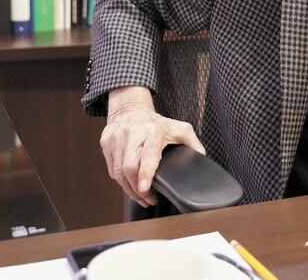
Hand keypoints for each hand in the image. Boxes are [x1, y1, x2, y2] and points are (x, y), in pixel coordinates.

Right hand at [100, 86, 204, 206]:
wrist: (130, 108)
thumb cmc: (156, 122)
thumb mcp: (179, 129)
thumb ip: (193, 144)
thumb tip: (202, 159)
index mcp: (152, 132)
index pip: (147, 156)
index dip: (145, 175)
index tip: (145, 189)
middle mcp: (132, 134)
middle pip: (128, 168)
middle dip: (136, 189)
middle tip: (148, 199)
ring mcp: (116, 139)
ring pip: (117, 172)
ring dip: (129, 189)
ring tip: (140, 197)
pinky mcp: (106, 144)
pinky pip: (111, 169)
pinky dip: (121, 181)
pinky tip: (130, 186)